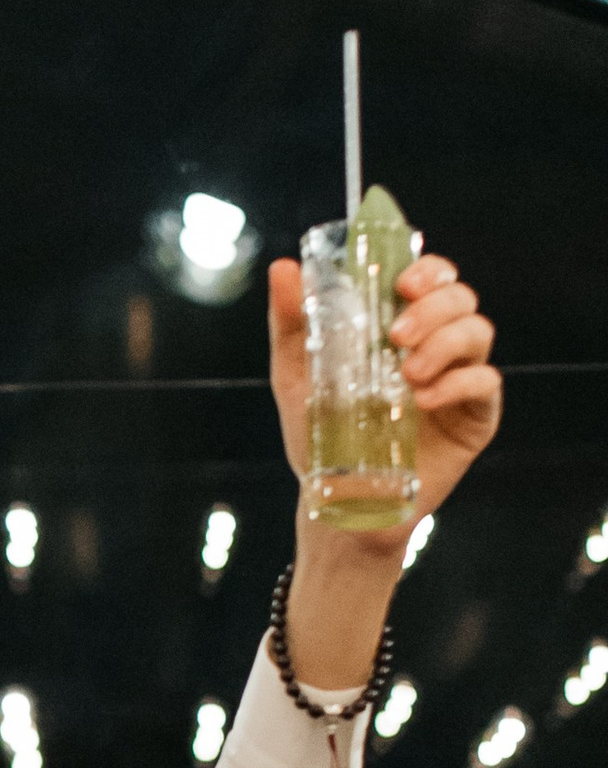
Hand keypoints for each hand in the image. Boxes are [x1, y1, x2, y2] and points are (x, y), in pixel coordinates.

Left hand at [266, 244, 502, 519]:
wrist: (337, 499)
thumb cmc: (320, 434)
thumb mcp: (296, 374)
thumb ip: (291, 321)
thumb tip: (283, 268)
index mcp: (400, 325)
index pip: (431, 278)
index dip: (427, 269)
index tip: (402, 282)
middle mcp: (435, 344)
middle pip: (461, 298)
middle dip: (434, 306)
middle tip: (397, 334)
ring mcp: (459, 378)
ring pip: (478, 333)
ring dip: (444, 343)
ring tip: (407, 373)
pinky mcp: (476, 415)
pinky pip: (486, 383)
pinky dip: (458, 383)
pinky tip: (425, 400)